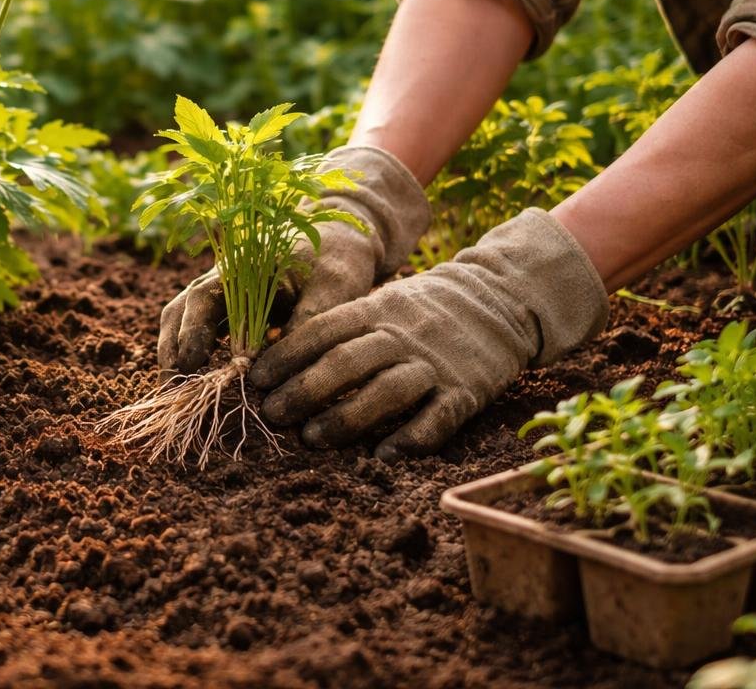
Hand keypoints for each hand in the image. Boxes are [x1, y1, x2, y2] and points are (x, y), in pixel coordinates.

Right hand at [157, 145, 430, 372]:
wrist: (339, 242)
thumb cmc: (336, 261)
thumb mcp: (333, 288)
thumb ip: (307, 321)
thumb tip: (280, 366)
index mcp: (242, 267)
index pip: (202, 297)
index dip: (192, 331)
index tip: (191, 363)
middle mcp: (222, 280)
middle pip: (180, 311)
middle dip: (172, 350)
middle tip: (173, 389)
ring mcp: (223, 295)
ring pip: (182, 321)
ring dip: (175, 354)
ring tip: (176, 391)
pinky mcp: (230, 312)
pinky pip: (199, 331)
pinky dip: (191, 355)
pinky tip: (197, 383)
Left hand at [249, 208, 608, 457]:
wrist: (498, 298)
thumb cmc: (421, 309)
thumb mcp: (382, 302)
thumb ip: (342, 328)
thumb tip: (283, 360)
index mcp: (375, 310)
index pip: (322, 330)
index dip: (286, 356)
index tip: (257, 380)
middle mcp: (401, 335)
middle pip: (347, 362)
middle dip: (304, 391)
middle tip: (273, 416)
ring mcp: (434, 363)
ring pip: (386, 391)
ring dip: (347, 418)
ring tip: (313, 440)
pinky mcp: (466, 390)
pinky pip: (437, 418)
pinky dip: (410, 439)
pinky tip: (383, 457)